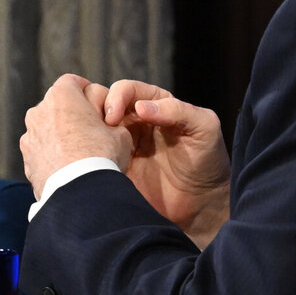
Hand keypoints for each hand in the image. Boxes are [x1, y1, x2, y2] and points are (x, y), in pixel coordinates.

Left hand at [20, 74, 132, 198]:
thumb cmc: (102, 155)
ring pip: (47, 129)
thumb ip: (110, 121)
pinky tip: (68, 167)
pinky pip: (42, 150)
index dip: (89, 92)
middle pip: (58, 105)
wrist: (79, 191)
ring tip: (80, 153)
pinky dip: (52, 154)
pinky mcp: (26, 158)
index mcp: (61, 96)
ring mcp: (29, 135)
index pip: (73, 82)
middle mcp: (39, 111)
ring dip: (60, 135)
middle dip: (73, 114)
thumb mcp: (120, 131)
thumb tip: (106, 126)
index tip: (99, 107)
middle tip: (91, 130)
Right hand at [102, 80, 231, 246]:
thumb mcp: (204, 128)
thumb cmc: (207, 162)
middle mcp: (136, 121)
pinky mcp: (114, 164)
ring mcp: (122, 143)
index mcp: (157, 105)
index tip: (114, 115)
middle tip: (97, 128)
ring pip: (95, 126)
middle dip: (97, 110)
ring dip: (88, 130)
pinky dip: (88, 152)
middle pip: (106, 104)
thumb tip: (140, 107)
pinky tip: (89, 158)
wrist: (201, 204)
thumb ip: (178, 110)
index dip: (117, 96)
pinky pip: (95, 152)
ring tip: (88, 142)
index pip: (129, 90)